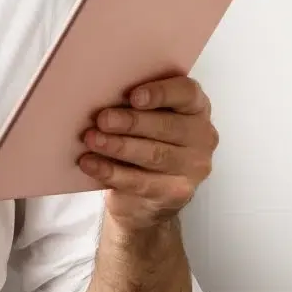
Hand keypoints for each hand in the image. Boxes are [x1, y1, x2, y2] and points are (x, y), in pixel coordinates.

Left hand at [78, 76, 217, 233]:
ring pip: (155, 155)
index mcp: (196, 107)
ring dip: (119, 146)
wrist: (148, 198)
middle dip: (132, 122)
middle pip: (168, 126)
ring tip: (91, 140)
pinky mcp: (176, 192)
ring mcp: (192, 167)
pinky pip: (141, 181)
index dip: (161, 93)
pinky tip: (90, 163)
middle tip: (102, 119)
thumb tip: (102, 94)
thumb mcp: (146, 118)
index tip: (133, 96)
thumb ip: (135, 105)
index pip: (187, 93)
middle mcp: (202, 136)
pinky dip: (111, 171)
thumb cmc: (145, 142)